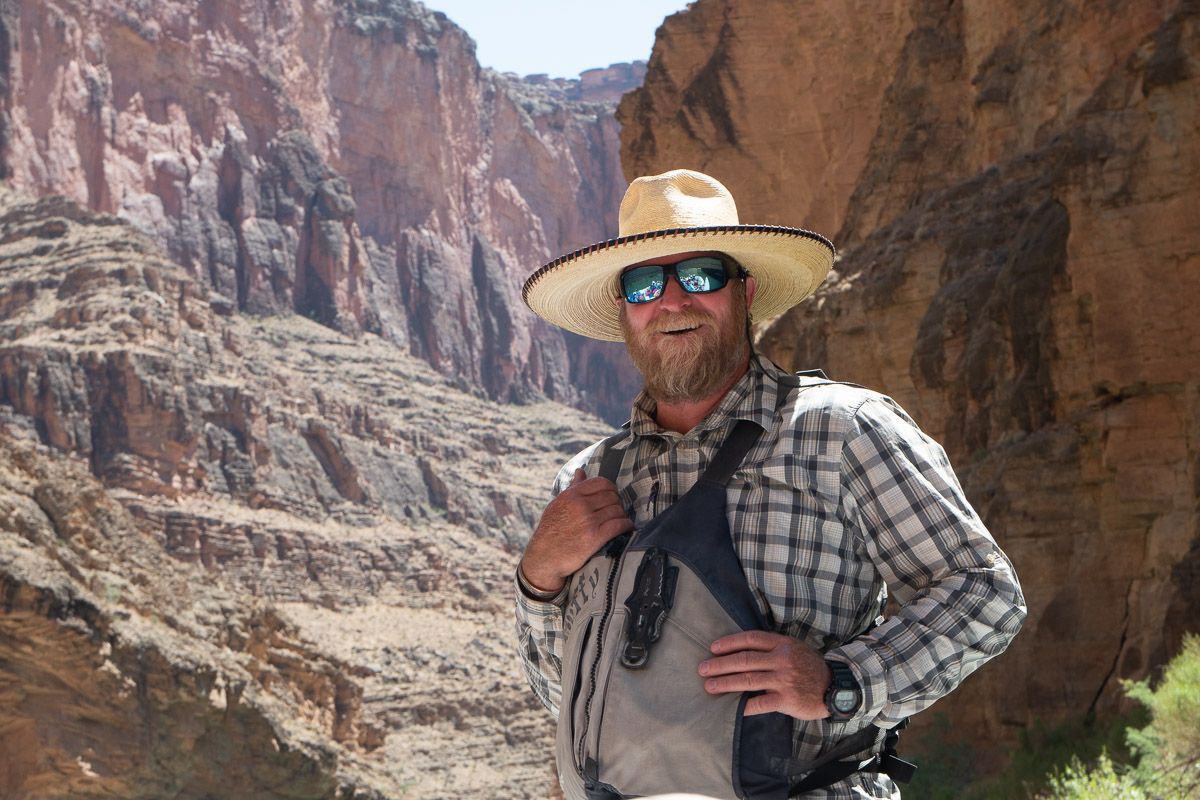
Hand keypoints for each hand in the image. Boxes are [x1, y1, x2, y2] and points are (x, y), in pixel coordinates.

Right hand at [520, 468, 633, 593]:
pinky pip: (619, 525)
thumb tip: (580, 471)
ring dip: (622, 516)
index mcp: (571, 495)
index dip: (611, 489)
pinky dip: (626, 526)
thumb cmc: (550, 531)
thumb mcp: (557, 505)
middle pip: (612, 497)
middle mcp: (580, 505)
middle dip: (618, 503)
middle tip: (617, 511)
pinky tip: (627, 528)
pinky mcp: (594, 537)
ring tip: (621, 521)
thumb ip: (572, 488)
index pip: (602, 483)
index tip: (612, 497)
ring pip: (617, 511)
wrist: (544, 558)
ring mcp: (588, 521)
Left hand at [698, 630, 831, 719]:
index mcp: (782, 644)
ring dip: (725, 683)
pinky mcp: (787, 700)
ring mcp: (784, 680)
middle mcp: (782, 659)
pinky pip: (760, 703)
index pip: (750, 639)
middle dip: (720, 664)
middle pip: (745, 659)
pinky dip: (744, 706)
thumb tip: (742, 650)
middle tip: (703, 669)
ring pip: (748, 680)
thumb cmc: (810, 667)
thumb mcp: (794, 648)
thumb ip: (772, 647)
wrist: (836, 687)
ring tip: (710, 686)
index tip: (713, 648)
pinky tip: (732, 708)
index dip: (730, 643)